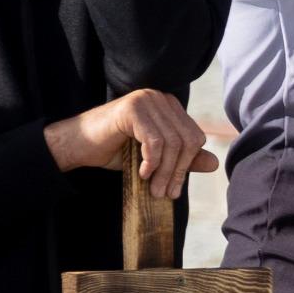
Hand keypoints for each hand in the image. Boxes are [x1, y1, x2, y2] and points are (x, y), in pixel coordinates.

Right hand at [45, 88, 215, 198]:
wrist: (78, 145)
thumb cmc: (115, 150)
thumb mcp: (155, 157)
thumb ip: (183, 158)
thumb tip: (215, 163)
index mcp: (170, 107)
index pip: (195, 137)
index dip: (187, 165)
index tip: (174, 189)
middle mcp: (161, 98)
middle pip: (187, 140)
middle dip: (177, 171)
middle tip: (164, 194)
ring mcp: (147, 99)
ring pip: (172, 142)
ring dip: (164, 171)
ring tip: (153, 189)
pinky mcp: (132, 108)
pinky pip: (154, 140)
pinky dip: (151, 161)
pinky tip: (141, 173)